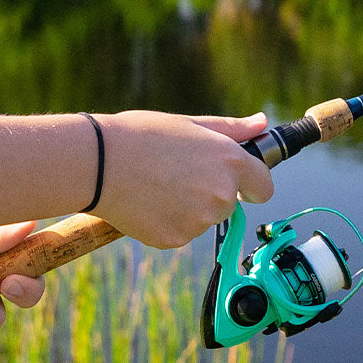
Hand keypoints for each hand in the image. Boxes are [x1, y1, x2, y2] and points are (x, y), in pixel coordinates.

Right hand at [92, 111, 274, 248]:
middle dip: (210, 193)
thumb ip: (232, 130)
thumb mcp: (191, 124)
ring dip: (188, 208)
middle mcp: (222, 195)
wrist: (97, 163)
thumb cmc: (143, 135)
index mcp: (231, 163)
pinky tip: (147, 202)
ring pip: (203, 219)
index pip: (264, 187)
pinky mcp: (176, 239)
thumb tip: (262, 123)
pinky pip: (180, 233)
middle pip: (229, 204)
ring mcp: (200, 221)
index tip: (241, 183)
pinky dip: (167, 222)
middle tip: (176, 174)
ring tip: (157, 185)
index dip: (252, 184)